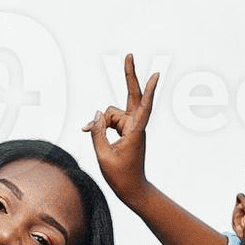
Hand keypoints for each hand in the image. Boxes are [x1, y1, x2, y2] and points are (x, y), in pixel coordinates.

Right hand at [83, 53, 162, 196]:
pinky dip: (100, 127)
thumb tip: (96, 114)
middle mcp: (135, 126)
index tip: (156, 74)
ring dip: (101, 124)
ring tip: (99, 142)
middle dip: (129, 75)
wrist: (132, 190)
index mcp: (135, 132)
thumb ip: (97, 133)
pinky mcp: (126, 131)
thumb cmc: (121, 176)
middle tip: (129, 54)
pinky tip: (88, 131)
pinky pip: (109, 121)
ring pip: (111, 114)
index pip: (143, 106)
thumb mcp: (103, 156)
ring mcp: (131, 127)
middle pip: (132, 96)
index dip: (148, 90)